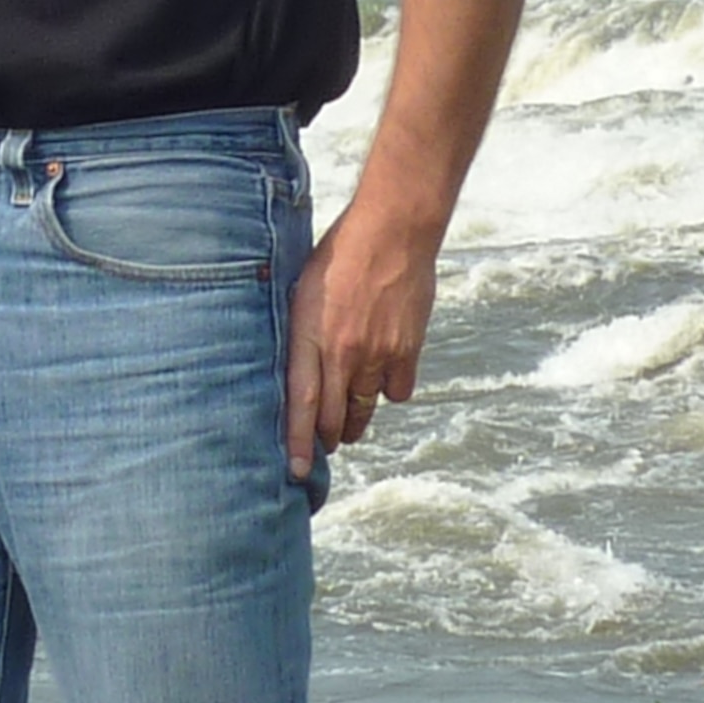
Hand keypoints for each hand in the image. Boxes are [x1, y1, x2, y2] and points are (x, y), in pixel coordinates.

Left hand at [282, 198, 438, 475]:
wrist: (393, 231)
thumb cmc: (340, 253)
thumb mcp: (303, 291)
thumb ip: (302, 333)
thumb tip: (295, 365)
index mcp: (309, 335)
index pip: (302, 402)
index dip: (298, 441)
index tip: (297, 471)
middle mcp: (343, 352)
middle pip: (334, 416)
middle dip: (328, 438)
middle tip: (323, 445)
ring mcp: (378, 354)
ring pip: (365, 408)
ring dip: (355, 420)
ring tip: (349, 421)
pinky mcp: (407, 350)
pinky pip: (397, 391)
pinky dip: (389, 390)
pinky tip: (383, 375)